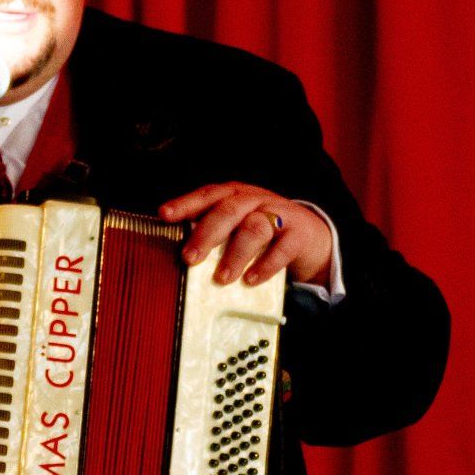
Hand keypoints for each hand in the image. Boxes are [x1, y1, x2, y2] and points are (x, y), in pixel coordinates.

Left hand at [157, 183, 333, 286]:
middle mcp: (255, 200)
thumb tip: (181, 252)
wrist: (309, 235)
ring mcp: (278, 214)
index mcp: (235, 195)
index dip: (186, 203)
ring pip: (254, 228)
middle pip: (228, 211)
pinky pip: (282, 248)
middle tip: (190, 257)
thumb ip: (214, 232)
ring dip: (235, 254)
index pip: (207, 195)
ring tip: (222, 277)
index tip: (165, 215)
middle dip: (206, 234)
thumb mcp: (237, 225)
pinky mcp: (298, 233)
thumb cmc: (264, 230)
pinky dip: (265, 265)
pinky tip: (251, 280)